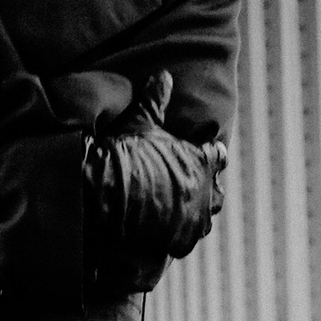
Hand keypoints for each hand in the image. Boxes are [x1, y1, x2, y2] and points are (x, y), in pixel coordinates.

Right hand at [82, 70, 228, 264]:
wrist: (103, 196)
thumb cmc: (124, 155)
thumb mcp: (139, 121)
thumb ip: (155, 99)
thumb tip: (163, 75)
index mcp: (204, 162)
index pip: (218, 155)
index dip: (207, 153)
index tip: (200, 151)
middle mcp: (207, 194)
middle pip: (216, 190)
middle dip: (204, 185)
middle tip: (186, 181)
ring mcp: (194, 222)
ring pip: (203, 217)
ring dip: (193, 211)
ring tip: (176, 207)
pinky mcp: (178, 244)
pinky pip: (184, 240)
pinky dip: (175, 234)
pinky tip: (162, 229)